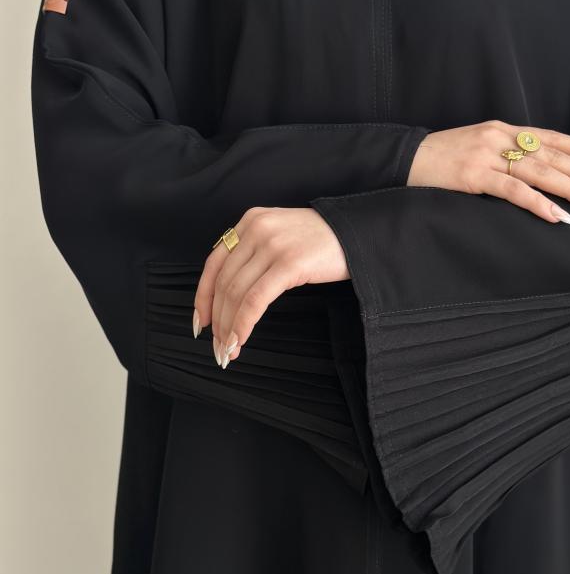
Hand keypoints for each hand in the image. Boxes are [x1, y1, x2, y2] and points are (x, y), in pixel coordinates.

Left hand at [193, 207, 348, 367]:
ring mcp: (272, 245)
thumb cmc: (327, 242)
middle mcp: (256, 229)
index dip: (203, 297)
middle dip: (217, 321)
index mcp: (251, 221)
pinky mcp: (289, 263)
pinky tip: (241, 341)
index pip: (215, 263)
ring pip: (236, 294)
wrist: (363, 233)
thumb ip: (258, 252)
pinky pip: (256, 300)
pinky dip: (244, 323)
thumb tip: (234, 292)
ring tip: (229, 352)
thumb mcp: (284, 237)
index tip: (201, 323)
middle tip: (218, 348)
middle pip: (224, 282)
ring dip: (229, 328)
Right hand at [406, 120, 569, 222]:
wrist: (406, 158)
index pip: (557, 138)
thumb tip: (544, 172)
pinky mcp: (474, 175)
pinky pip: (513, 191)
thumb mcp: (481, 149)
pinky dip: (539, 204)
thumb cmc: (445, 159)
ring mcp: (488, 155)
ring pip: (541, 172)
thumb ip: (509, 155)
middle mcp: (502, 137)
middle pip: (556, 156)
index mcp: (506, 130)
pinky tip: (559, 217)